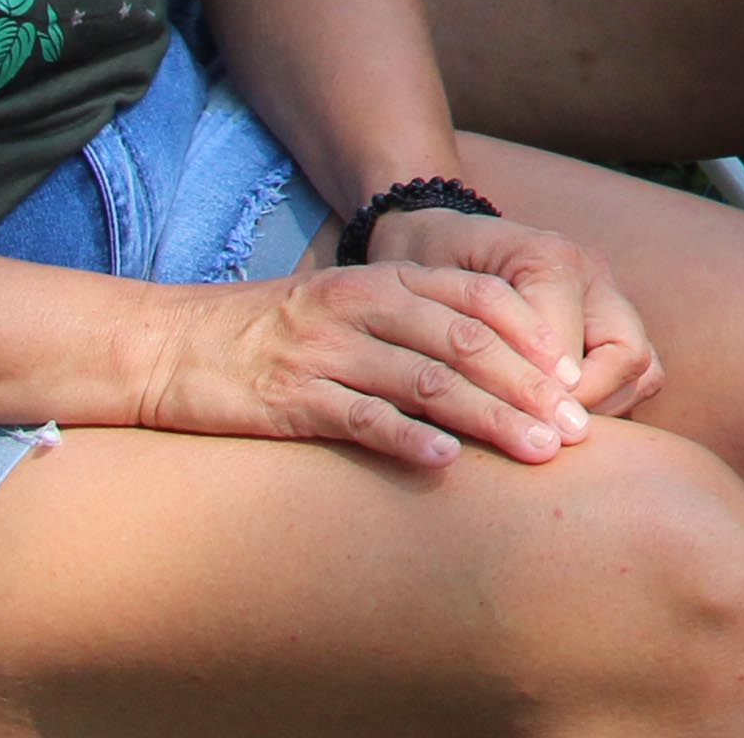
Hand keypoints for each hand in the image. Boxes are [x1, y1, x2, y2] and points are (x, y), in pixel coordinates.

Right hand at [135, 223, 640, 469]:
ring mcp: (329, 349)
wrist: (167, 347)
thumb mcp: (346, 309)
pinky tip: (446, 462)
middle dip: (530, 387)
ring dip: (491, 418)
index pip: (481, 300)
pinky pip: (361, 416)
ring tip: (536, 451)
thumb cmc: (267, 335)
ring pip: (429, 380)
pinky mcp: (292, 395)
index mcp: (384, 280)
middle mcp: (364, 306)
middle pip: (468, 343)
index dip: (534, 338)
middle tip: (576, 428)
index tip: (574, 379)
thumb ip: (410, 324)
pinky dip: (408, 438)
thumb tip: (488, 364)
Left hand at [379, 206, 662, 419]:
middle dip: (585, 407)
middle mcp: (593, 273)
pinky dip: (607, 405)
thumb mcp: (430, 295)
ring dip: (602, 411)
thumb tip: (500, 409)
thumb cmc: (426, 267)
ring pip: (642, 369)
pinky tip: (559, 420)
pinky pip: (638, 376)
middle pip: (628, 356)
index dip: (540, 399)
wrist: (437, 237)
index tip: (510, 433)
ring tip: (550, 434)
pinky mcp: (612, 321)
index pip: (564, 348)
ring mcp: (608, 296)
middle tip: (539, 438)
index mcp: (549, 257)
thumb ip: (470, 339)